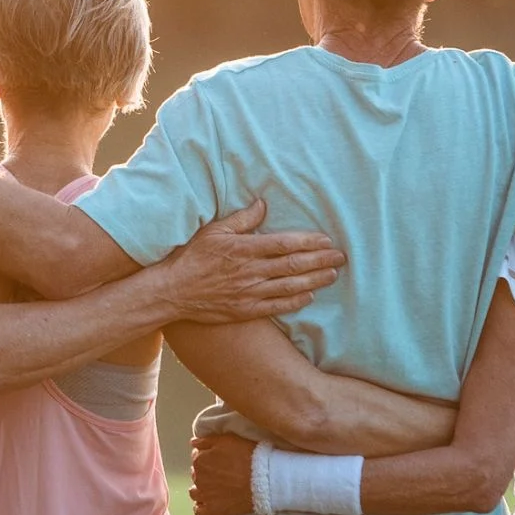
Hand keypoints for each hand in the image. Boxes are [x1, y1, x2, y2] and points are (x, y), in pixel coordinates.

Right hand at [159, 200, 344, 323]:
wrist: (173, 291)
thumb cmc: (191, 256)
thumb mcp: (213, 230)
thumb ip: (241, 218)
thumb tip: (263, 203)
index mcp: (244, 249)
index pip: (284, 244)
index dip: (308, 242)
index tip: (326, 240)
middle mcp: (250, 272)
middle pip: (293, 265)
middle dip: (320, 260)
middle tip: (341, 257)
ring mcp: (249, 293)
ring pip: (290, 286)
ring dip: (314, 280)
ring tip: (332, 274)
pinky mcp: (246, 310)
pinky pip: (277, 306)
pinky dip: (295, 301)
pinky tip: (309, 295)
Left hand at [189, 434, 256, 514]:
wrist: (264, 479)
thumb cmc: (247, 456)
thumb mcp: (227, 439)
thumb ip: (205, 440)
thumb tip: (193, 443)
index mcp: (200, 460)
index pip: (197, 457)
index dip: (208, 457)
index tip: (220, 459)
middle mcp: (198, 478)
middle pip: (197, 474)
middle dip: (206, 472)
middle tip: (222, 473)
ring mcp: (204, 496)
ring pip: (195, 492)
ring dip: (202, 489)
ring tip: (217, 488)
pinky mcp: (212, 511)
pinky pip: (198, 511)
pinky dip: (202, 507)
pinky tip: (211, 503)